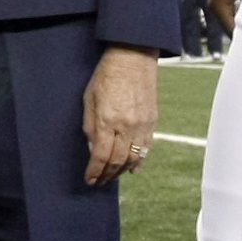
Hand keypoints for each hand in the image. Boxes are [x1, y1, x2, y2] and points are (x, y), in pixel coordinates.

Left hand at [82, 45, 158, 185]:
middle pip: (118, 161)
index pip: (101, 156)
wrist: (132, 58)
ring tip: (113, 176)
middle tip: (100, 182)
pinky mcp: (152, 121)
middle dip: (107, 175)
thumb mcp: (89, 99)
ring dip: (122, 171)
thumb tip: (93, 148)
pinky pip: (146, 148)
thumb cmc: (106, 76)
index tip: (90, 180)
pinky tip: (132, 168)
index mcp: (107, 120)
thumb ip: (90, 125)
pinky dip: (139, 161)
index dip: (95, 172)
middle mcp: (126, 126)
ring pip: (134, 158)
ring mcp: (142, 125)